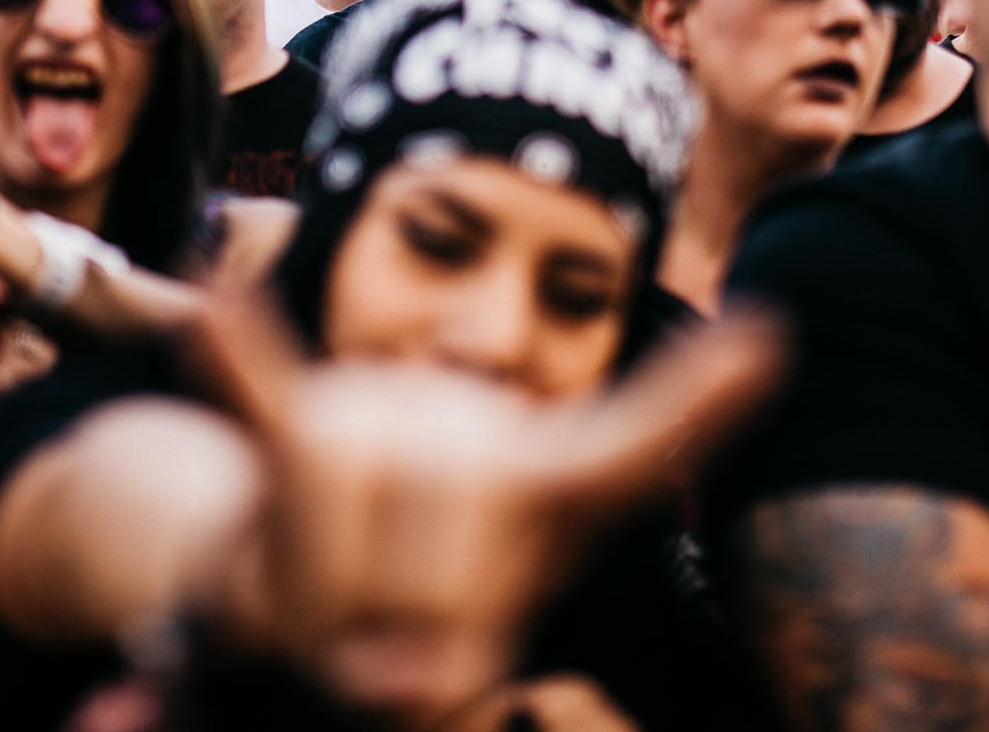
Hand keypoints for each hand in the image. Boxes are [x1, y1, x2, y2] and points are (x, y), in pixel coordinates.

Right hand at [192, 296, 780, 726]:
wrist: (298, 604)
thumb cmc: (399, 643)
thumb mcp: (440, 682)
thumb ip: (436, 684)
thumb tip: (388, 684)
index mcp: (547, 492)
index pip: (632, 447)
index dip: (699, 402)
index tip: (772, 333)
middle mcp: (478, 433)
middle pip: (444, 518)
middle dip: (402, 617)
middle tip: (383, 653)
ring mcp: (387, 418)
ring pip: (344, 489)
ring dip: (315, 601)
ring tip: (328, 612)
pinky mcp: (292, 428)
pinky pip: (262, 391)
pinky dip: (237, 360)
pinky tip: (216, 303)